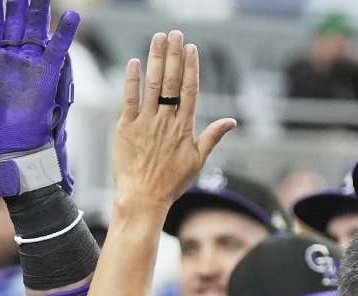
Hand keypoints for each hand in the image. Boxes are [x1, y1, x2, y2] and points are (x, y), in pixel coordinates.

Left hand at [0, 0, 79, 159]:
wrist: (9, 150)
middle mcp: (11, 57)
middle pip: (16, 19)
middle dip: (18, 0)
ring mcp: (30, 64)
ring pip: (36, 27)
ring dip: (40, 7)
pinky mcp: (46, 75)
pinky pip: (57, 50)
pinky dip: (64, 33)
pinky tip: (70, 16)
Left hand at [112, 31, 235, 217]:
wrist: (143, 199)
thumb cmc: (171, 183)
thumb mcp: (197, 161)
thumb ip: (213, 137)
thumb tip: (232, 122)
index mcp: (184, 127)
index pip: (189, 90)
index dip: (190, 67)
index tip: (191, 48)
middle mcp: (166, 121)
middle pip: (171, 81)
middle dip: (174, 55)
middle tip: (175, 34)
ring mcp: (145, 123)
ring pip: (152, 85)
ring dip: (155, 59)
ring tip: (158, 39)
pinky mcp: (125, 128)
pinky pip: (129, 100)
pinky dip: (132, 80)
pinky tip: (134, 62)